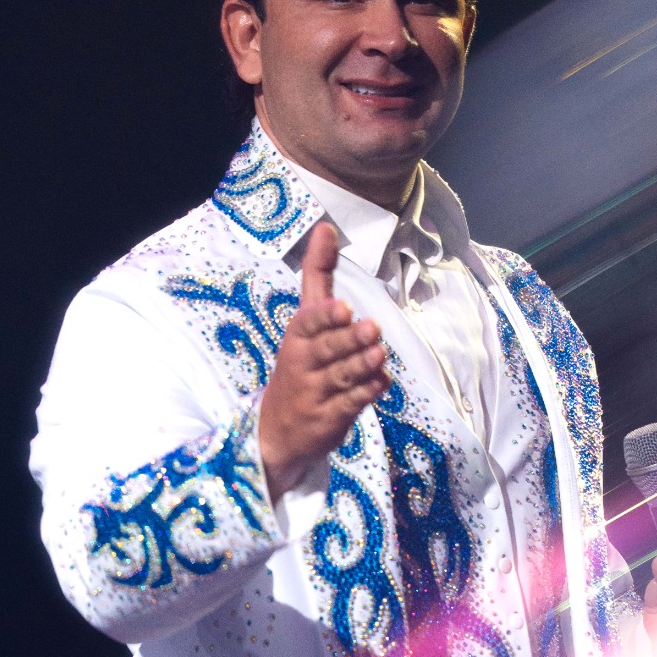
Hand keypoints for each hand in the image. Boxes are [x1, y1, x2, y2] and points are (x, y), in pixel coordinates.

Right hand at [258, 223, 390, 501]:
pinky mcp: (329, 418)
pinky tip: (381, 381)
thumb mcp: (303, 321)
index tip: (341, 307)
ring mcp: (316, 393)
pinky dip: (366, 393)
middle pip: (328, 350)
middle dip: (349, 340)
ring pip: (342, 377)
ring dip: (362, 365)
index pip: (308, 323)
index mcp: (297, 337)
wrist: (276, 429)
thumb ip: (317, 276)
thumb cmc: (300, 363)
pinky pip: (350, 404)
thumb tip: (327, 228)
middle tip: (372, 329)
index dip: (324, 317)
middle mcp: (304, 364)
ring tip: (379, 353)